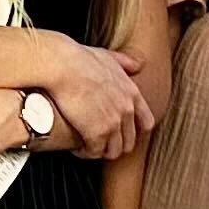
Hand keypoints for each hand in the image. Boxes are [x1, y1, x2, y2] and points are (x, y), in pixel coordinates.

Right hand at [36, 40, 154, 157]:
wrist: (63, 67)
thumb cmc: (80, 60)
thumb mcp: (108, 56)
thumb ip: (124, 62)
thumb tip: (136, 64)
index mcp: (131, 93)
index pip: (146, 122)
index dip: (135, 131)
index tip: (123, 133)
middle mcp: (126, 110)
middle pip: (129, 141)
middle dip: (115, 144)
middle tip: (100, 142)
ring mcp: (113, 124)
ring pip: (114, 151)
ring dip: (100, 151)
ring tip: (87, 147)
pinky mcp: (96, 134)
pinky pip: (95, 152)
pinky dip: (85, 152)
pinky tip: (76, 147)